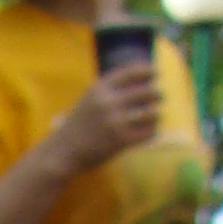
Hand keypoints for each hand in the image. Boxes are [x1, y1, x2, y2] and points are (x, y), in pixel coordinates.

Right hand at [54, 58, 161, 173]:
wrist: (63, 152)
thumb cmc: (78, 124)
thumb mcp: (89, 98)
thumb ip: (110, 87)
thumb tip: (141, 77)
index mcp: (101, 88)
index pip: (133, 72)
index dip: (149, 71)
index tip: (156, 73)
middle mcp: (109, 102)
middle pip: (147, 91)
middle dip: (157, 94)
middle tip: (159, 96)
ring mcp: (115, 122)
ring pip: (151, 113)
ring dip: (156, 114)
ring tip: (155, 116)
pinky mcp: (120, 141)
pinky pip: (148, 133)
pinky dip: (152, 132)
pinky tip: (150, 132)